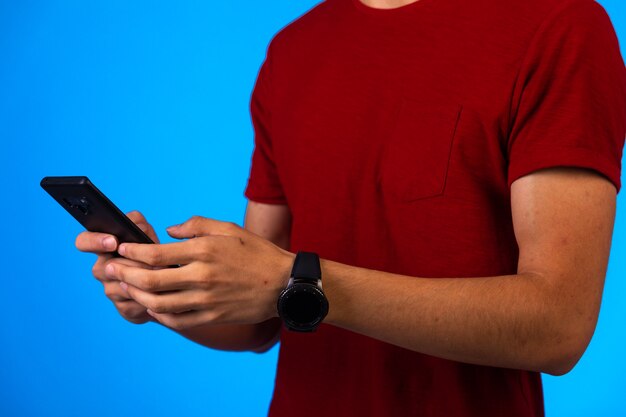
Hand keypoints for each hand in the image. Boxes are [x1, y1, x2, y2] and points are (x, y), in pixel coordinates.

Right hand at [75, 211, 158, 323]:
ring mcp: (110, 289)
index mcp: (103, 247)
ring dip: (141, 282)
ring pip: (119, 287)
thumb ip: (140, 226)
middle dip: (130, 265)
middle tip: (151, 264)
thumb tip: (136, 225)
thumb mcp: (148, 235)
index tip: (113, 242)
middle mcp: (102, 268)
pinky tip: (158, 294)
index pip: (83, 241)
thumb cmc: (154, 254)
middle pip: (103, 268)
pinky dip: (148, 298)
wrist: (168, 283)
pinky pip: (132, 304)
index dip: (94, 241)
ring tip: (160, 276)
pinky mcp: (123, 308)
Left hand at [104, 216, 294, 329]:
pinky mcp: (212, 316)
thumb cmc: (257, 253)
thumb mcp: (229, 229)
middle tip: (112, 270)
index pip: (156, 253)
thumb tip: (169, 231)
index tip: (121, 248)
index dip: (132, 252)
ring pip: (159, 303)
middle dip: (125, 275)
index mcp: (204, 250)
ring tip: (128, 288)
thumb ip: (196, 225)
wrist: (283, 284)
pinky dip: (159, 314)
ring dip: (138, 296)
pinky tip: (153, 306)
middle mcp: (202, 276)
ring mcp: (206, 300)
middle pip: (150, 281)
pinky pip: (177, 320)